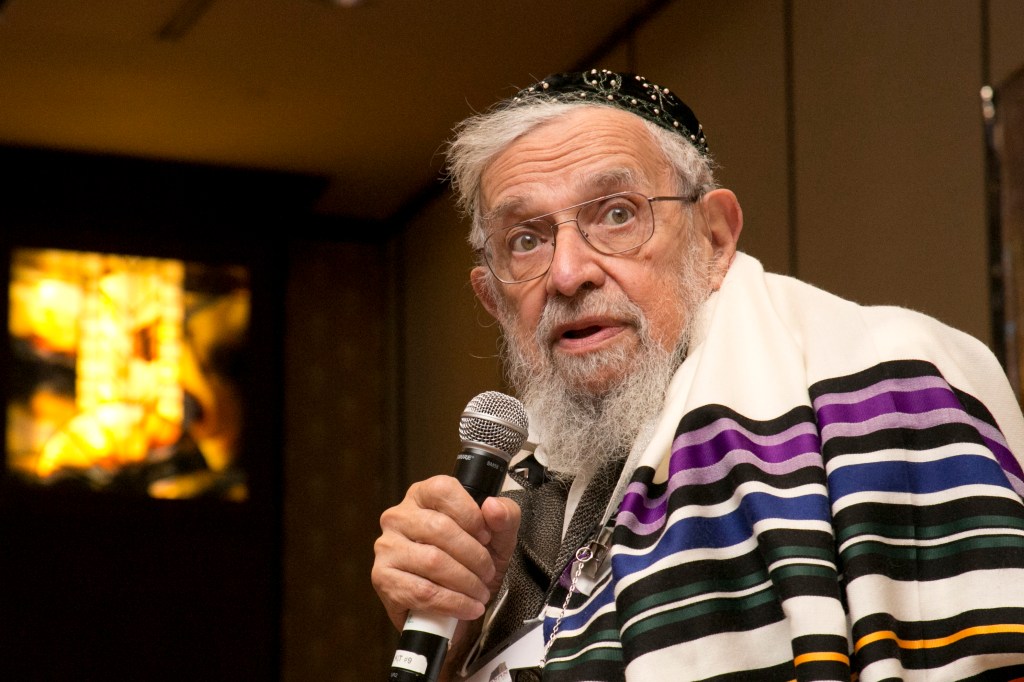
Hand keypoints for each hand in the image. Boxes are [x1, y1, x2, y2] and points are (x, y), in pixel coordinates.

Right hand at [371, 475, 521, 630]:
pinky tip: (466, 606)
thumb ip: (505, 516)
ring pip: (432, 561)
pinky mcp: (382, 578)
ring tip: (479, 592)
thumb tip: (493, 507)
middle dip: (474, 556)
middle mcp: (399, 516)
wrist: (456, 608)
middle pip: (440, 528)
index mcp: (423, 496)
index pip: (443, 490)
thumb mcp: (498, 536)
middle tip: (487, 572)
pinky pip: (422, 591)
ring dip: (465, 582)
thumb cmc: (471, 563)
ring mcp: (387, 547)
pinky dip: (452, 602)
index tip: (486, 536)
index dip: (470, 514)